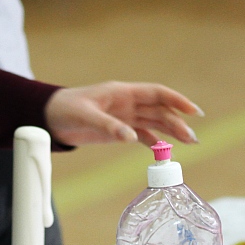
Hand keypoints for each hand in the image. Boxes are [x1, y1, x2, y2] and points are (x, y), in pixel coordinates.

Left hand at [44, 82, 202, 146]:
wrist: (49, 118)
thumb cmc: (65, 109)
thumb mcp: (85, 116)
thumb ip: (109, 126)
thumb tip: (132, 138)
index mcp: (123, 92)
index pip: (157, 93)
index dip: (177, 101)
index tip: (194, 111)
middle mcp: (128, 103)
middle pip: (160, 111)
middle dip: (178, 122)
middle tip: (192, 139)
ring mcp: (125, 117)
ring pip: (155, 123)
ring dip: (172, 132)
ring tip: (189, 143)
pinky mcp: (119, 130)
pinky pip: (143, 135)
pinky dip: (155, 143)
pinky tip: (165, 152)